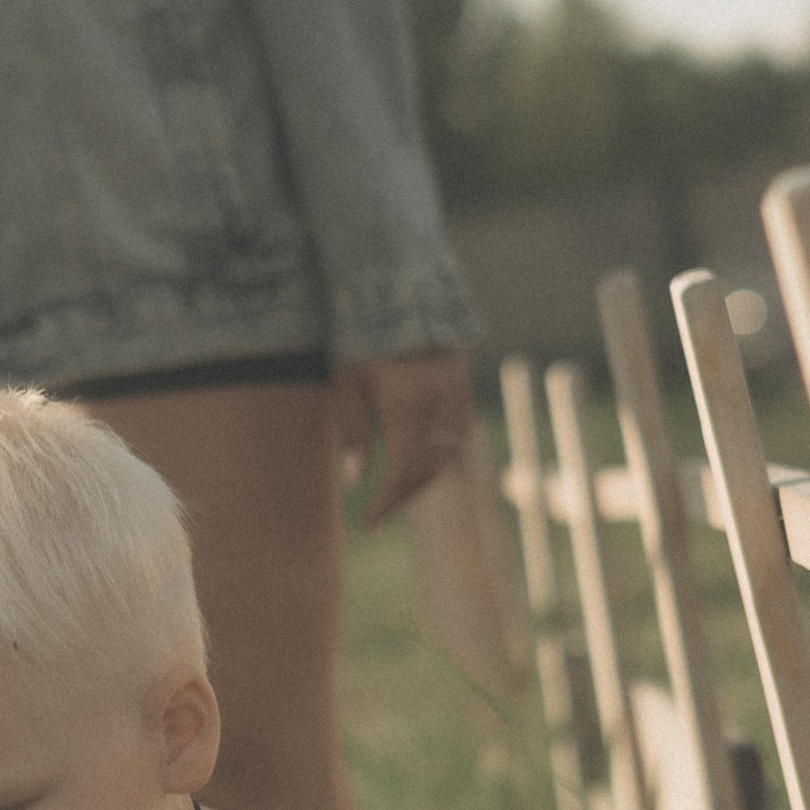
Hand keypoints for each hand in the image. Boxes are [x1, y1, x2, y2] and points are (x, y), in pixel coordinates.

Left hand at [331, 348, 475, 529]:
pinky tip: (417, 461)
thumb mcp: (345, 382)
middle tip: (380, 515)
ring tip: (395, 493)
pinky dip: (440, 453)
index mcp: (405, 401)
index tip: (370, 524)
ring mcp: (457, 389)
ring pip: (449, 452)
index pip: (403, 470)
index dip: (388, 502)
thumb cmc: (358, 335)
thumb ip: (353, 431)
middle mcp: (438, 398)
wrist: (395, 286)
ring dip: (424, 478)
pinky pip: (458, 431)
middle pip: (430, 467)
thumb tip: (355, 481)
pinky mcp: (464, 380)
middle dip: (405, 496)